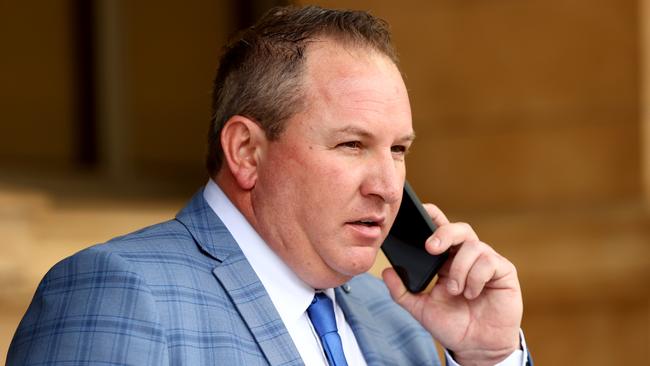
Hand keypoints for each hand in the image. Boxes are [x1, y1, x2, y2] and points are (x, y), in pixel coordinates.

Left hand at [382, 204, 521, 364]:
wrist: (476, 347)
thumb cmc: (451, 325)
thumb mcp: (420, 308)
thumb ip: (402, 291)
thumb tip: (386, 271)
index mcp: (446, 259)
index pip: (439, 228)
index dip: (432, 215)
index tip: (420, 211)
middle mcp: (466, 256)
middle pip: (459, 228)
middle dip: (444, 233)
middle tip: (431, 249)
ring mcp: (487, 261)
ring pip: (473, 246)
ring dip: (459, 269)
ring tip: (455, 291)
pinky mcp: (504, 271)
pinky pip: (489, 261)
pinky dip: (475, 278)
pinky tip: (472, 294)